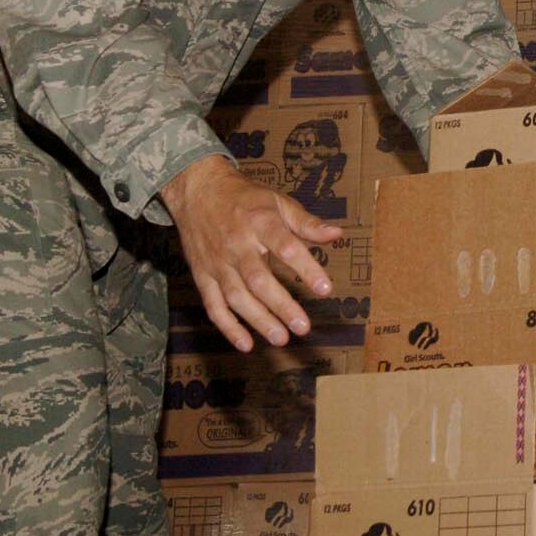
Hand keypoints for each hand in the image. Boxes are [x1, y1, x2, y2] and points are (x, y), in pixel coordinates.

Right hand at [163, 153, 345, 351]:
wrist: (197, 191)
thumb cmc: (244, 198)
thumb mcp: (278, 201)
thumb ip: (306, 222)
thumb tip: (337, 234)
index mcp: (260, 222)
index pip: (286, 247)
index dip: (306, 268)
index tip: (325, 289)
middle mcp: (237, 244)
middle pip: (259, 279)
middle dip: (281, 305)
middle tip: (302, 326)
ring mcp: (217, 263)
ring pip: (236, 296)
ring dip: (258, 320)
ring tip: (281, 338)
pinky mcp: (202, 275)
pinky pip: (213, 305)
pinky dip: (228, 326)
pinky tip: (246, 344)